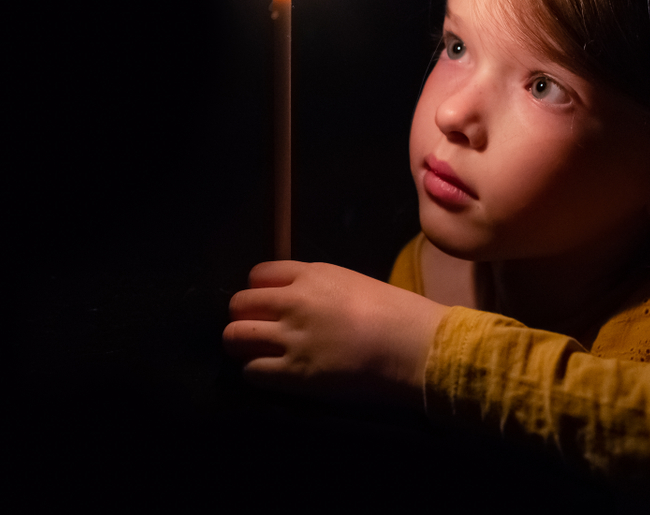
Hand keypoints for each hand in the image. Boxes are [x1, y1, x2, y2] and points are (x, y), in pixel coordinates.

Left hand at [223, 260, 447, 406]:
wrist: (415, 346)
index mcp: (311, 274)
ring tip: (259, 354)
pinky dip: (255, 373)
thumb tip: (297, 300)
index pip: (257, 274)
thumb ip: (318, 288)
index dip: (258, 291)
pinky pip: (251, 371)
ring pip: (234, 337)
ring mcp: (291, 338)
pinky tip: (273, 374)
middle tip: (259, 331)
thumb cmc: (397, 313)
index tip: (267, 304)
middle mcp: (293, 301)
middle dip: (244, 318)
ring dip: (242, 346)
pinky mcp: (294, 375)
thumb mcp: (352, 282)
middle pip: (239, 304)